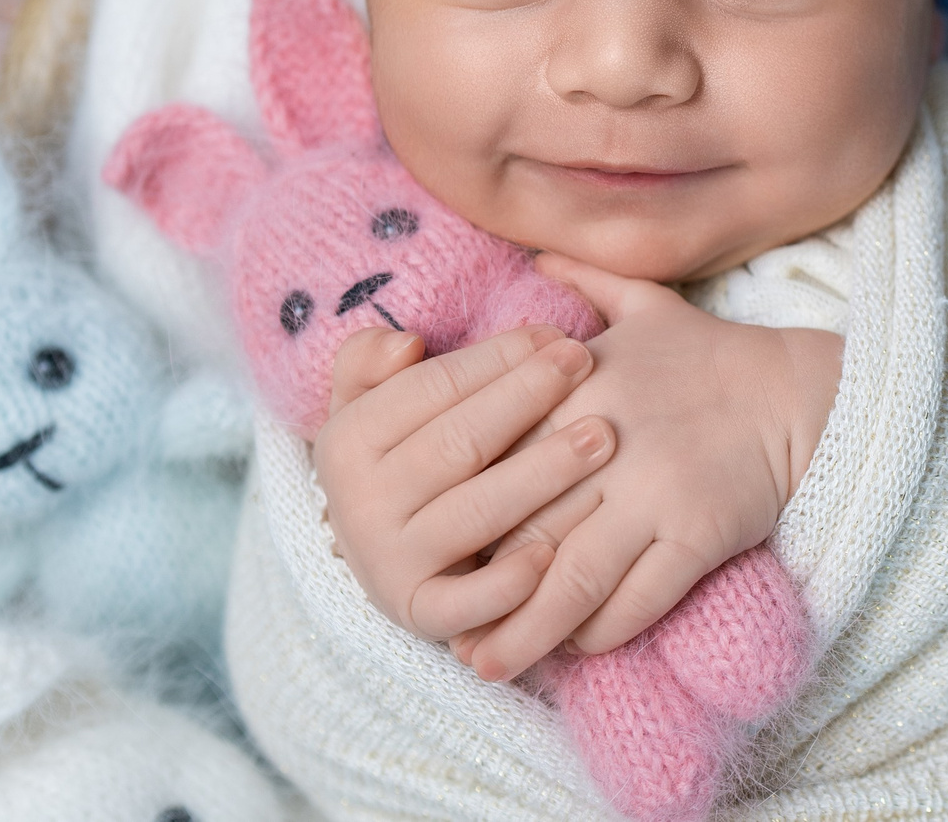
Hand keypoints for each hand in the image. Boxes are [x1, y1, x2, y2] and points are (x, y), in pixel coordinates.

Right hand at [312, 324, 616, 642]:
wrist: (385, 548)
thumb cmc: (404, 453)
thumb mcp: (372, 400)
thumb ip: (370, 358)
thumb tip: (405, 345)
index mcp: (346, 441)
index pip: (433, 387)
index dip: (498, 357)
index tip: (555, 335)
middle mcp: (359, 504)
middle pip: (460, 443)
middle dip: (528, 398)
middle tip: (586, 364)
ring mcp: (388, 563)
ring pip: (477, 513)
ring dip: (543, 474)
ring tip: (602, 437)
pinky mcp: (420, 613)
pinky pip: (464, 604)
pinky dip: (506, 585)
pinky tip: (554, 555)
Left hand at [454, 253, 840, 681]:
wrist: (801, 393)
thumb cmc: (714, 358)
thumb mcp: (647, 307)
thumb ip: (585, 284)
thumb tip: (535, 253)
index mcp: (580, 386)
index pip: (495, 458)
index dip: (455, 509)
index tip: (424, 546)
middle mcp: (607, 440)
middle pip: (519, 524)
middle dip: (475, 581)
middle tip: (437, 622)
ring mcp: (654, 491)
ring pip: (569, 577)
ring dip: (523, 629)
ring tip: (484, 664)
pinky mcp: (698, 533)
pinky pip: (635, 600)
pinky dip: (598, 631)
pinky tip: (574, 647)